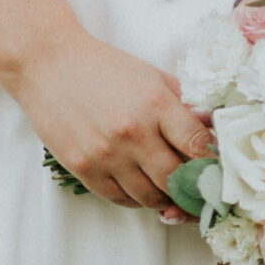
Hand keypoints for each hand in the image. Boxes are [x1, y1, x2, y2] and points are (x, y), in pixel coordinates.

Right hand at [18, 34, 213, 209]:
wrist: (49, 64)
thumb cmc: (103, 67)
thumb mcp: (151, 75)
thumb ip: (183, 102)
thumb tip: (211, 127)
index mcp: (155, 104)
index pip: (198, 145)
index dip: (212, 162)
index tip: (215, 167)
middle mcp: (133, 133)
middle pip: (177, 179)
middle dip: (191, 187)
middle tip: (196, 188)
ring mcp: (106, 154)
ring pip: (150, 197)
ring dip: (165, 198)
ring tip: (169, 190)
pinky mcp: (83, 168)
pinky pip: (119, 199)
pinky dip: (136, 199)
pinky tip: (140, 188)